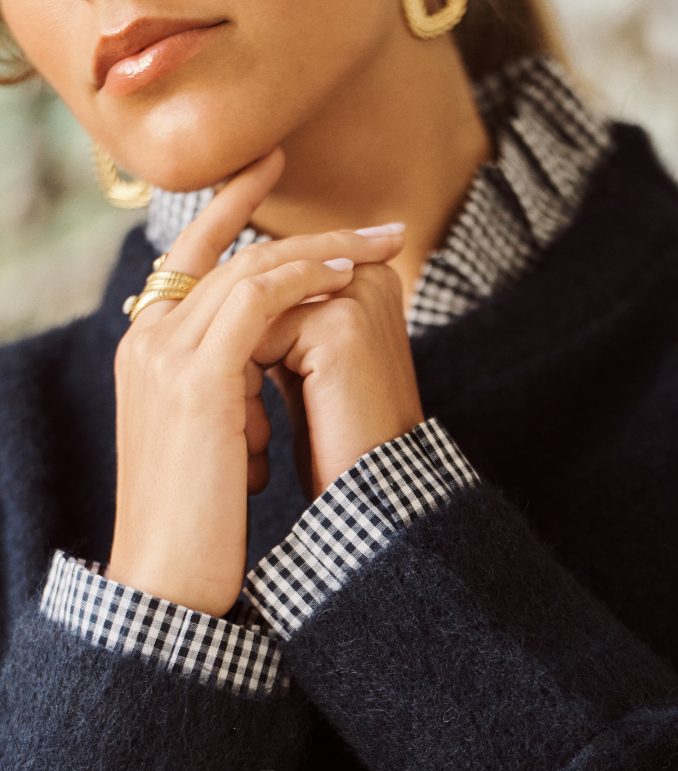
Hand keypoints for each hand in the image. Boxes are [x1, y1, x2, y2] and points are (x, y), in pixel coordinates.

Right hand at [105, 144, 408, 617]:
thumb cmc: (197, 524)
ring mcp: (165, 355)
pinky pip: (255, 300)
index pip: (191, 264)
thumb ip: (230, 396)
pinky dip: (303, 281)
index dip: (238, 219)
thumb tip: (269, 375)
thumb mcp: (210, 442)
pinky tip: (347, 278)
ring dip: (319, 251)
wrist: (166, 576)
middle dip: (305, 233)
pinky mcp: (195, 378)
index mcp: (148, 355)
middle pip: (228, 257)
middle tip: (374, 225)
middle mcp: (147, 341)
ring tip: (378, 246)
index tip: (297, 203)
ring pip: (247, 269)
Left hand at [258, 247, 425, 503]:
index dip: (239, 343)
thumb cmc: (336, 440)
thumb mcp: (304, 366)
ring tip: (256, 440)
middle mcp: (367, 274)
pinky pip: (258, 333)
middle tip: (249, 431)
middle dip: (234, 356)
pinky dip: (245, 384)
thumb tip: (211, 297)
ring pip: (252, 312)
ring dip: (235, 373)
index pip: (268, 283)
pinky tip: (262, 439)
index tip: (252, 411)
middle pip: (258, 292)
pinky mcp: (343, 323)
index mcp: (363, 275)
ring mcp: (357, 294)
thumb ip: (278, 320)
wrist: (372, 495)